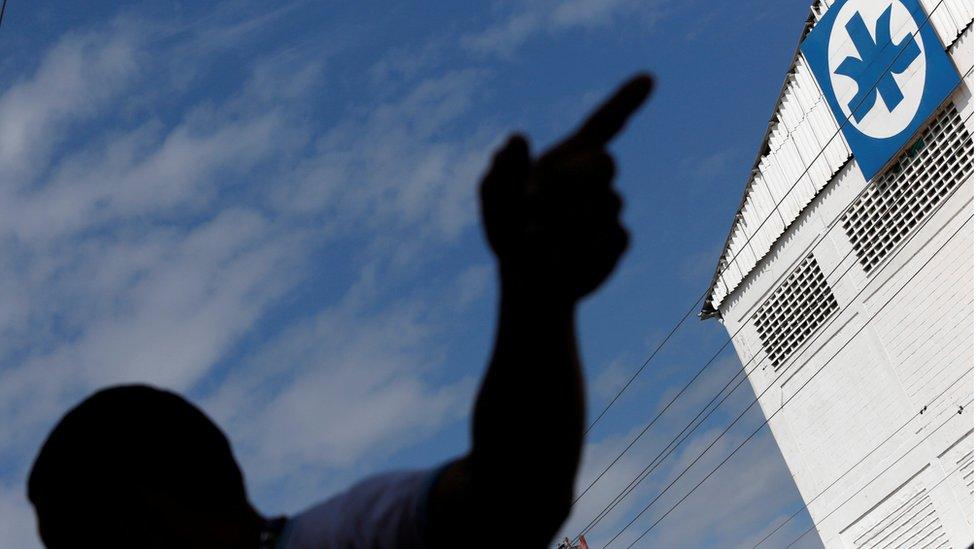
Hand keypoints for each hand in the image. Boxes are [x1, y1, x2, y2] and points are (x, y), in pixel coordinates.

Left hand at [480, 74, 652, 301]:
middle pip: (605, 163)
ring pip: (608, 205)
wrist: (528, 281)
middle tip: (535, 203)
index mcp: (568, 158)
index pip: (604, 124)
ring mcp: (609, 209)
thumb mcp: (496, 201)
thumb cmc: (510, 232)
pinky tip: (560, 259)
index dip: (625, 100)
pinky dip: (583, 249)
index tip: (648, 78)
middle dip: (574, 181)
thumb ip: (504, 170)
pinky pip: (613, 237)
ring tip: (536, 241)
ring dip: (568, 223)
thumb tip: (515, 138)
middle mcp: (593, 180)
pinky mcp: (617, 239)